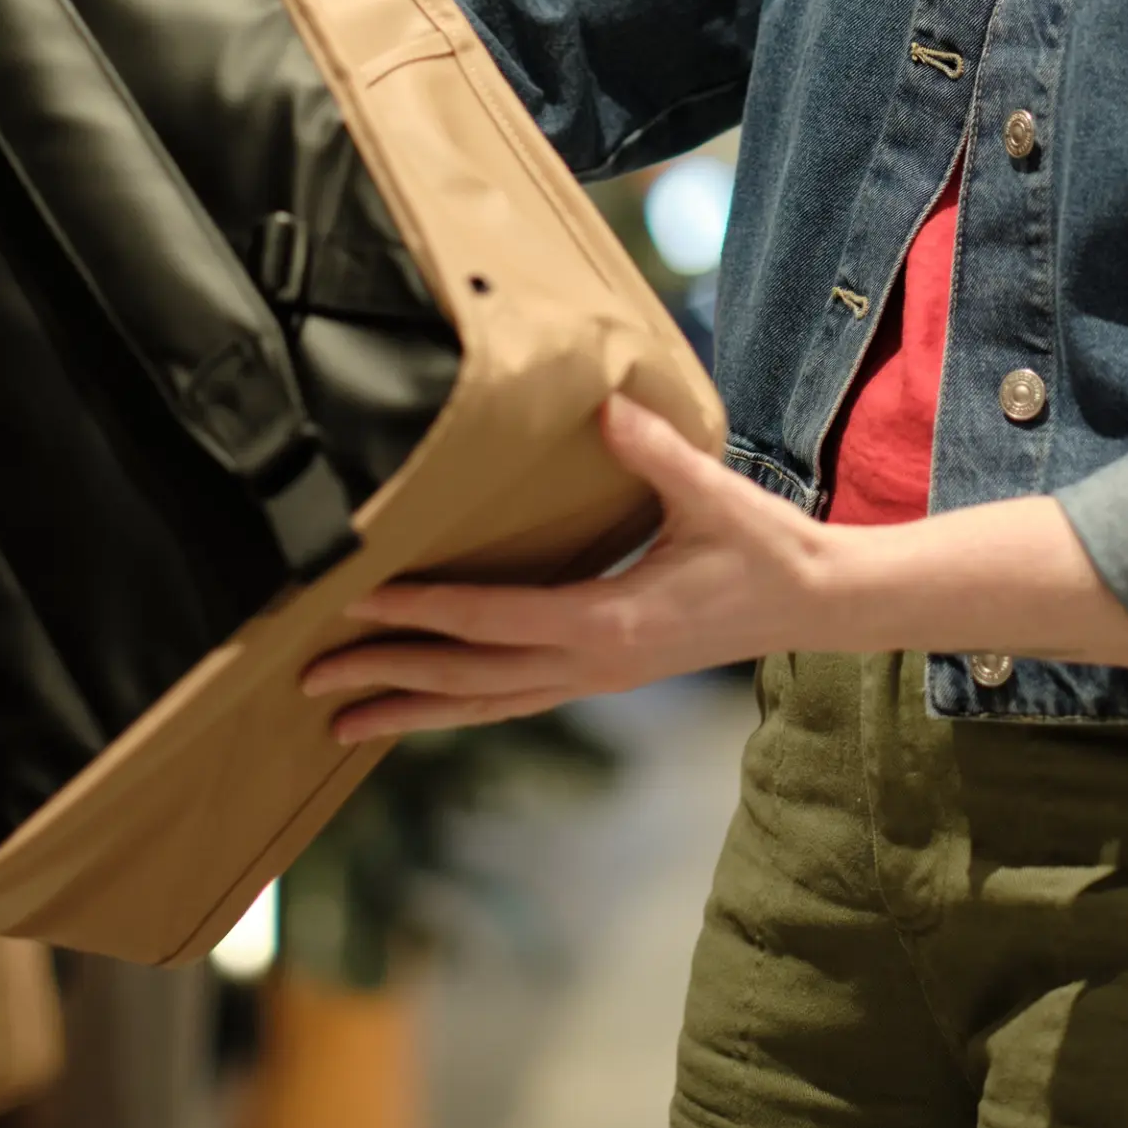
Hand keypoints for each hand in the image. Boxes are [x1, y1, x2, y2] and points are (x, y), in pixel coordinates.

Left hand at [301, 397, 834, 742]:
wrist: (815, 603)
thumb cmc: (765, 547)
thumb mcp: (714, 496)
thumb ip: (657, 452)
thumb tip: (605, 405)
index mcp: (610, 623)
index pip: (495, 621)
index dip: (425, 611)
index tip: (362, 600)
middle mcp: (593, 664)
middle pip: (471, 679)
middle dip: (390, 678)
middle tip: (311, 676)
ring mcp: (596, 677)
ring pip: (486, 704)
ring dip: (411, 710)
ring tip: (338, 722)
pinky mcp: (602, 674)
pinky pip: (514, 699)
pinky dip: (459, 706)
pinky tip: (422, 706)